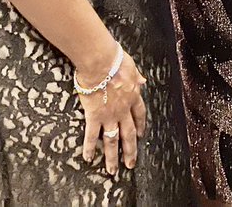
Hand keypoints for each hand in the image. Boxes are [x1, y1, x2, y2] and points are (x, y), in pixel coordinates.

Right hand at [77, 49, 146, 175]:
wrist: (102, 63)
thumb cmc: (116, 60)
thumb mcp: (132, 67)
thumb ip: (137, 76)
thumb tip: (143, 80)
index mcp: (133, 96)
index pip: (139, 114)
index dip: (140, 125)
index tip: (140, 135)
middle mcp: (123, 110)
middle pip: (128, 134)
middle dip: (130, 150)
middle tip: (131, 164)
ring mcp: (109, 115)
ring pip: (112, 140)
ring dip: (112, 157)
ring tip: (113, 170)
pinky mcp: (94, 116)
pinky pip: (91, 136)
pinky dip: (89, 148)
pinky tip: (87, 158)